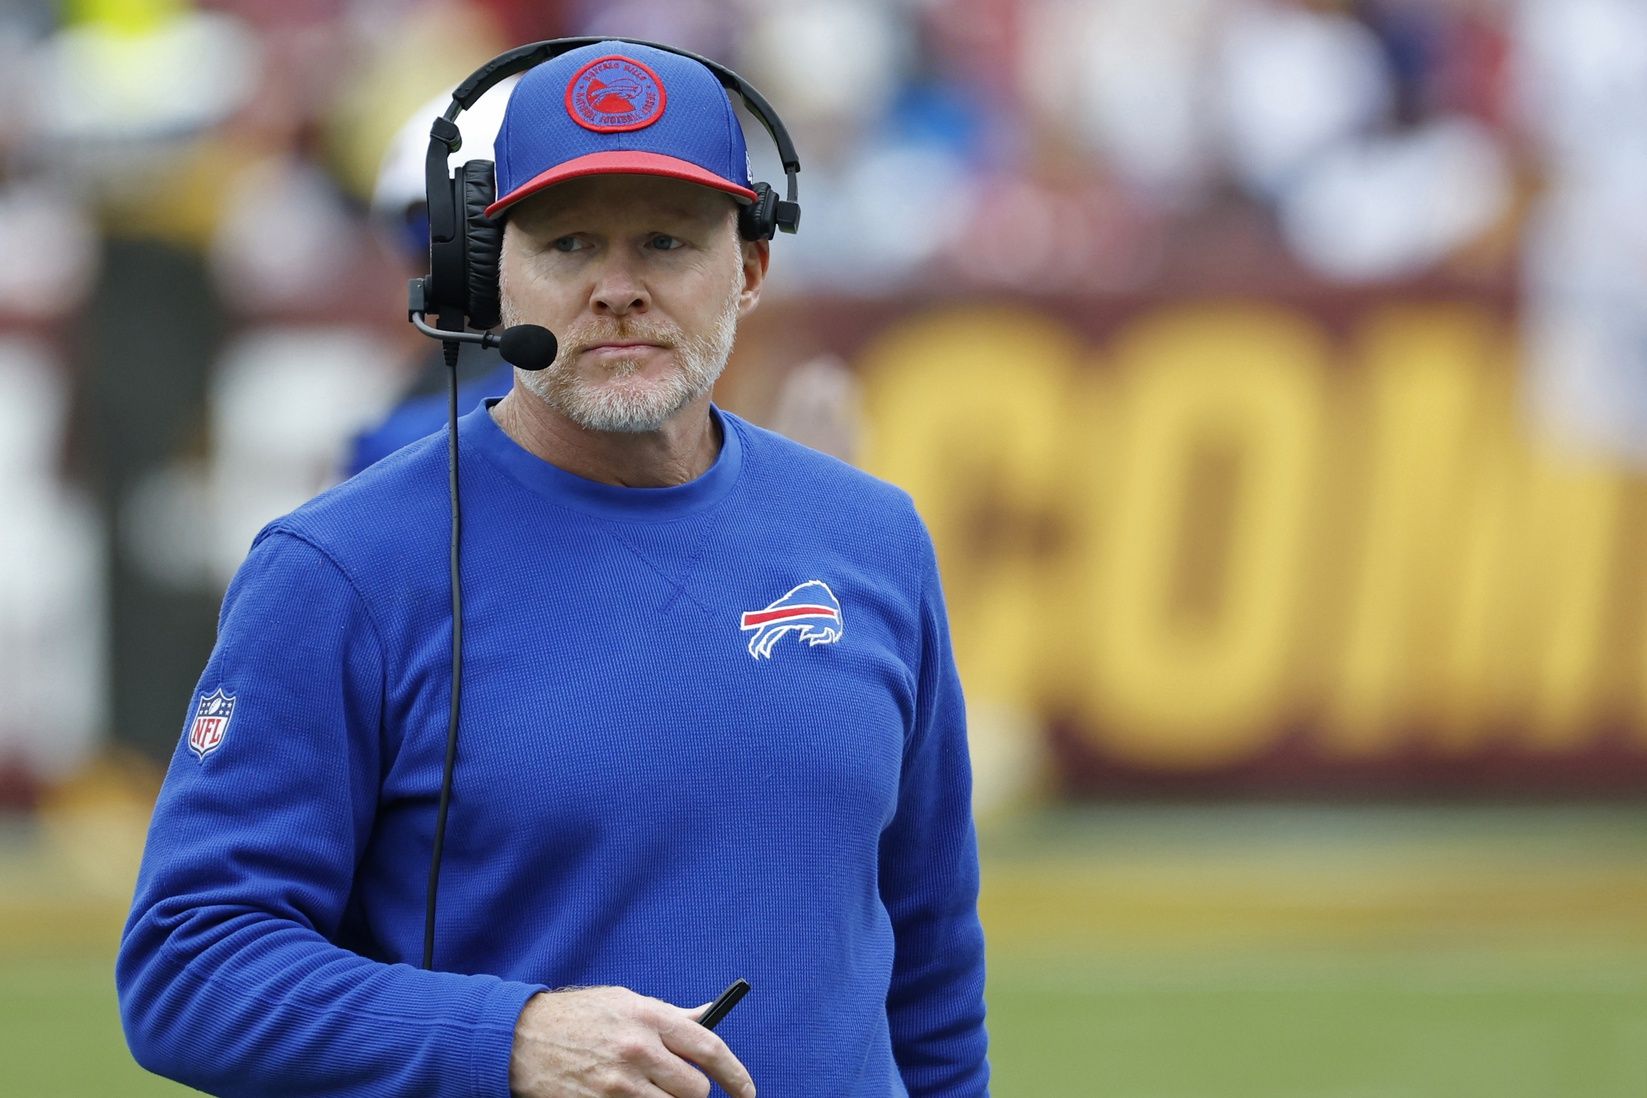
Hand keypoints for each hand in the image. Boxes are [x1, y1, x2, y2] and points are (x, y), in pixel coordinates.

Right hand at [509, 986, 755, 1097]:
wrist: (520, 1038)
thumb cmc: (579, 1016)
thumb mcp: (625, 1001)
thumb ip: (670, 1015)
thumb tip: (709, 1017)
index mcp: (649, 1015)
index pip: (709, 1048)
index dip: (736, 1074)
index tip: (746, 1091)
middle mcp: (638, 1048)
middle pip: (695, 1089)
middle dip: (691, 1092)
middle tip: (675, 1084)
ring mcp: (619, 1082)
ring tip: (645, 1088)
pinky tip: (626, 1095)